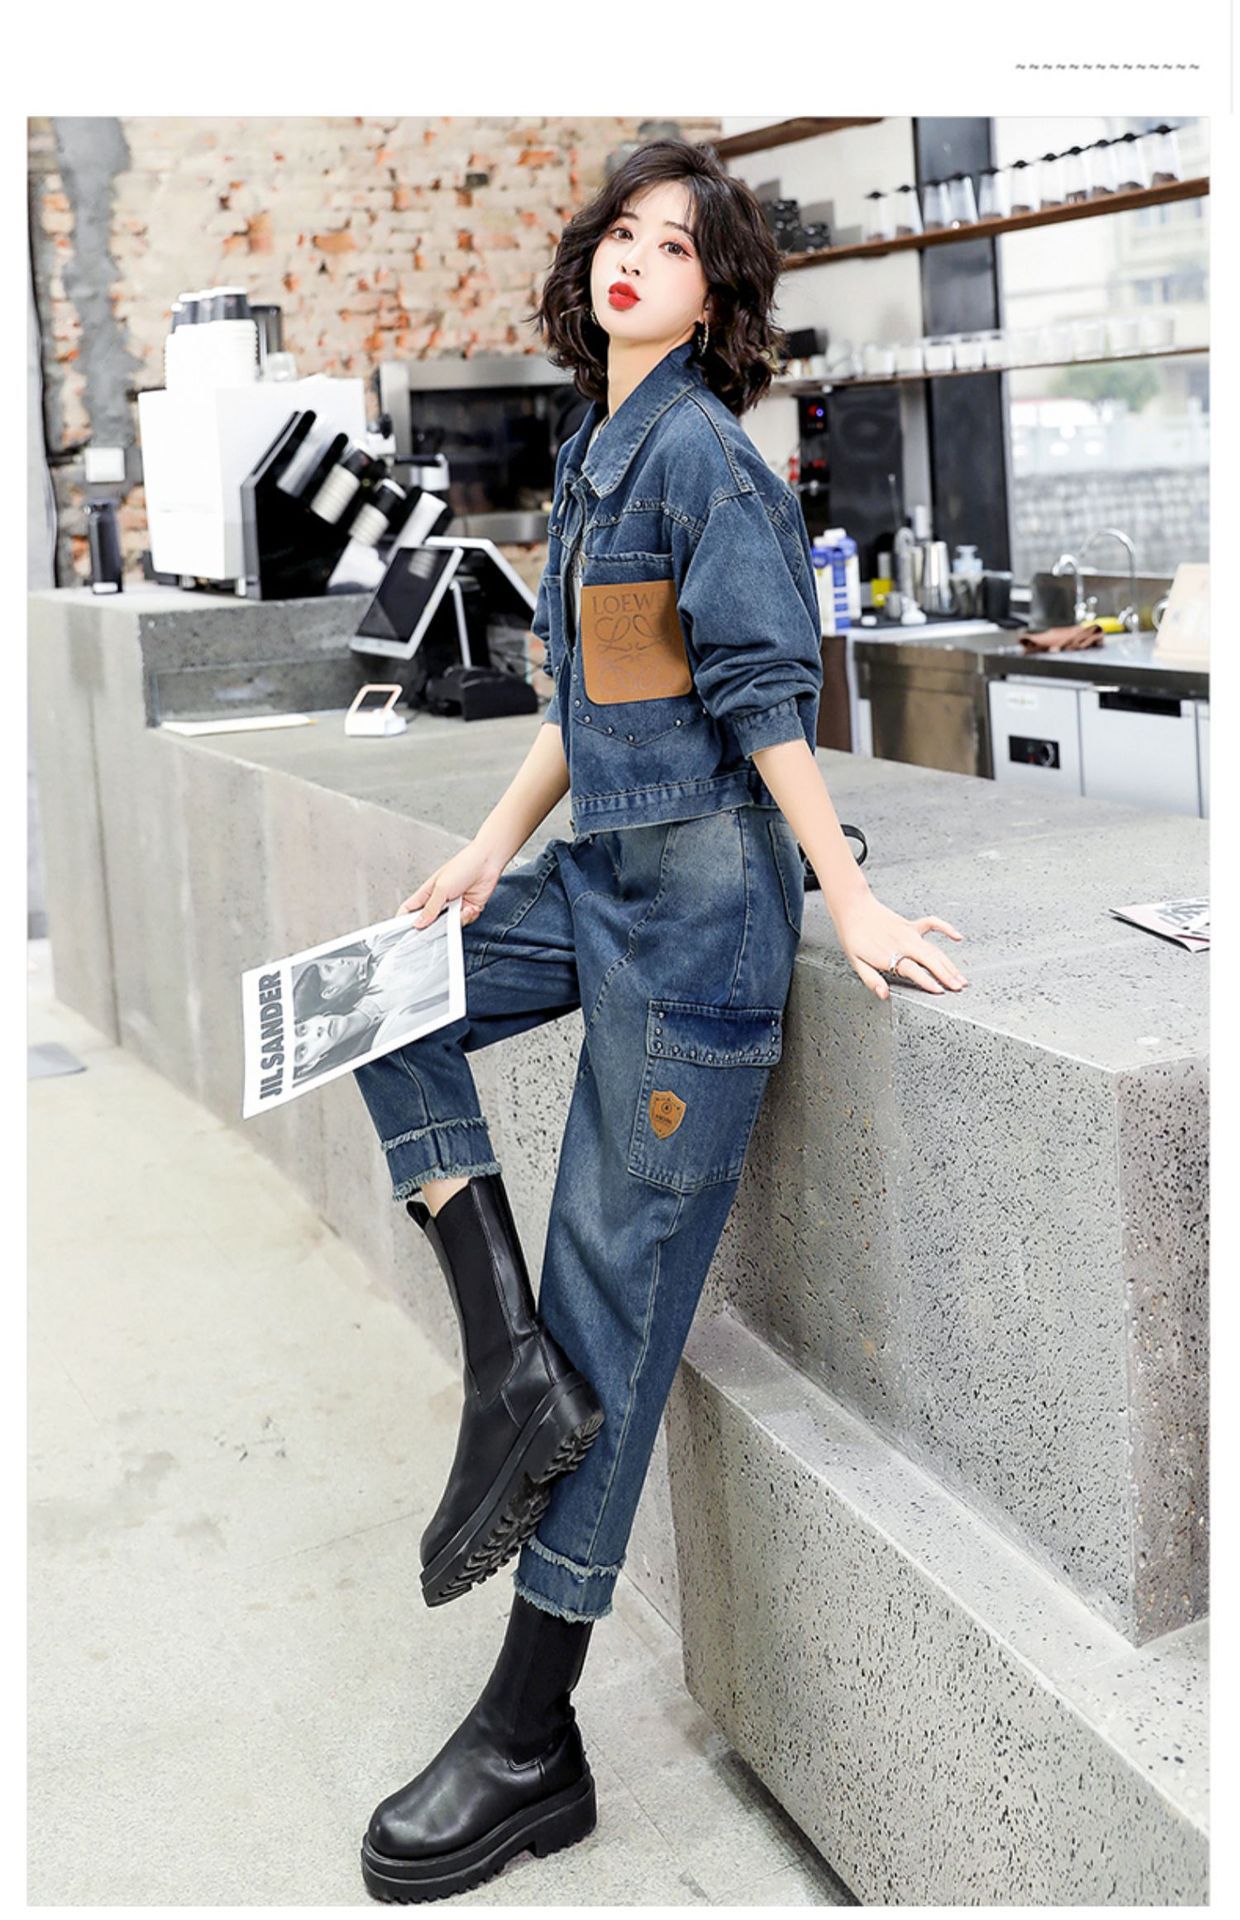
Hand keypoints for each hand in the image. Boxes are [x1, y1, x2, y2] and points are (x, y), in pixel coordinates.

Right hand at [396, 839, 505, 929]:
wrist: (488, 862)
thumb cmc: (463, 866)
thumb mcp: (442, 888)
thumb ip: (430, 908)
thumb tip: (418, 923)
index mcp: (427, 893)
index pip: (409, 910)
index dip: (403, 921)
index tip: (402, 933)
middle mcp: (439, 901)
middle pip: (429, 923)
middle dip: (435, 927)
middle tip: (440, 925)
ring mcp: (453, 907)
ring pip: (448, 926)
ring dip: (455, 920)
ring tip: (461, 908)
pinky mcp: (468, 910)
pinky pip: (464, 922)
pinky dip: (468, 916)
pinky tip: (471, 907)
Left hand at [831, 891, 967, 999]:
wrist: (853, 908)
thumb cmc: (853, 936)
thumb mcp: (856, 962)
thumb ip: (872, 980)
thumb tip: (884, 995)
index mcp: (890, 955)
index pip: (913, 971)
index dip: (927, 981)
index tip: (940, 991)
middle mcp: (903, 944)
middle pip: (930, 960)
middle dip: (946, 975)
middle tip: (958, 988)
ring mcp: (909, 934)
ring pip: (934, 950)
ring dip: (949, 964)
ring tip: (961, 978)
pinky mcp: (910, 925)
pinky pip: (932, 924)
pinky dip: (946, 929)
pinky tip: (958, 937)